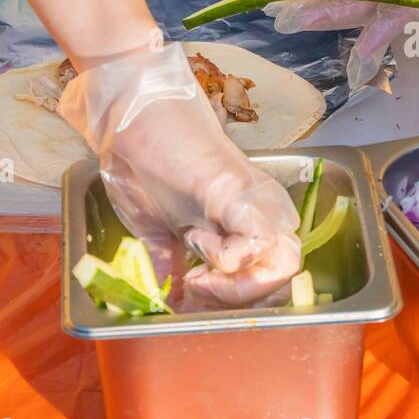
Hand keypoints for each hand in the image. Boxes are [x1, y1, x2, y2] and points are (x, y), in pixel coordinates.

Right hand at [58, 43, 301, 308]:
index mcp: (248, 223)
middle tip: (198, 289)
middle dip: (239, 300)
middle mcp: (265, 213)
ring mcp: (261, 202)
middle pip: (284, 277)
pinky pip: (259, 245)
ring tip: (199, 272)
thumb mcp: (158, 228)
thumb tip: (173, 296)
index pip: (269, 278)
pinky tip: (197, 239)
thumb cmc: (143, 164)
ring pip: (284, 266)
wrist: (133, 117)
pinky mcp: (246, 193)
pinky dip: (227, 260)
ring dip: (237, 285)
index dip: (234, 301)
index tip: (192, 298)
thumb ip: (172, 261)